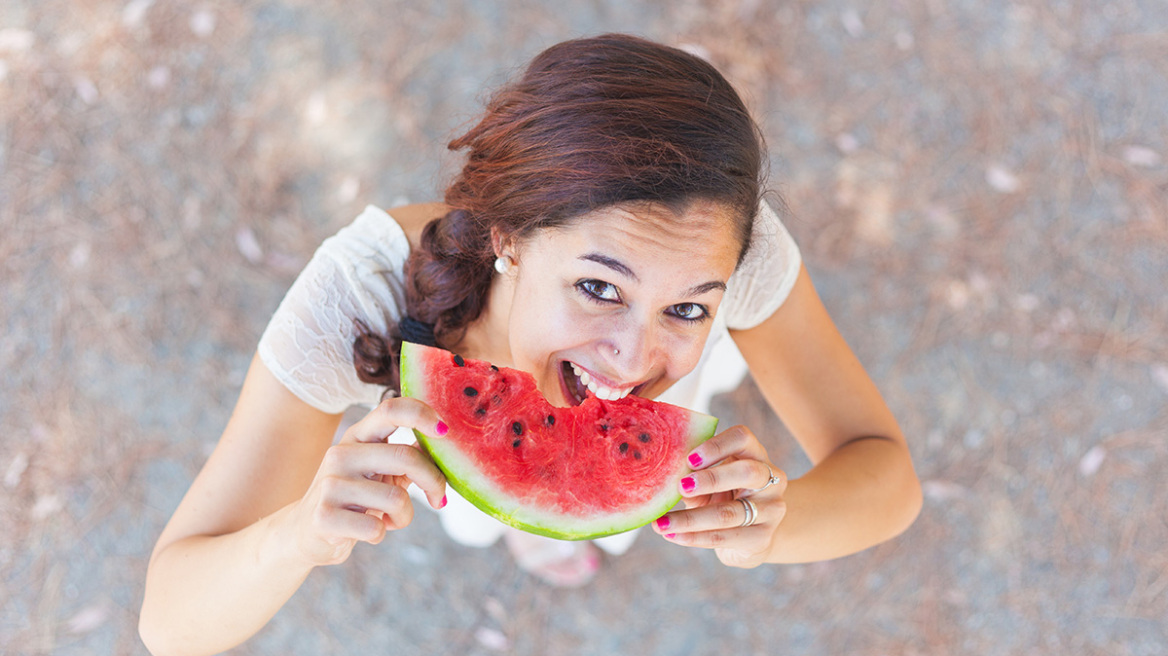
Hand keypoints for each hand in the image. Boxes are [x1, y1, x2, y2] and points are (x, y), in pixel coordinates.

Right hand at [278, 397, 448, 567]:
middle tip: (440, 500)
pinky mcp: (323, 517)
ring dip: (404, 516)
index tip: (445, 431)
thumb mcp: (379, 471)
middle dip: (434, 481)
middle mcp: (341, 454)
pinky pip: (376, 528)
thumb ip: (408, 455)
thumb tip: (446, 438)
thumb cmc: (354, 499)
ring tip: (391, 519)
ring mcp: (329, 484)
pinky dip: (382, 534)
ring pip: (396, 498)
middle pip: (405, 457)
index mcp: (358, 436)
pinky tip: (369, 532)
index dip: (422, 414)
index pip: (390, 409)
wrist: (305, 533)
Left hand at [651, 425, 787, 567]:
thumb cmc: (726, 498)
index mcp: (756, 455)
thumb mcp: (711, 482)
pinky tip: (673, 535)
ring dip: (690, 519)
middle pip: (747, 472)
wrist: (752, 537)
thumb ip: (693, 474)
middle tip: (681, 487)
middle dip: (711, 479)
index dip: (716, 445)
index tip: (689, 459)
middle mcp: (771, 480)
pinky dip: (694, 537)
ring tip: (661, 523)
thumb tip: (660, 474)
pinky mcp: (762, 538)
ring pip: (729, 513)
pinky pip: (723, 537)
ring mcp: (771, 510)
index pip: (742, 438)